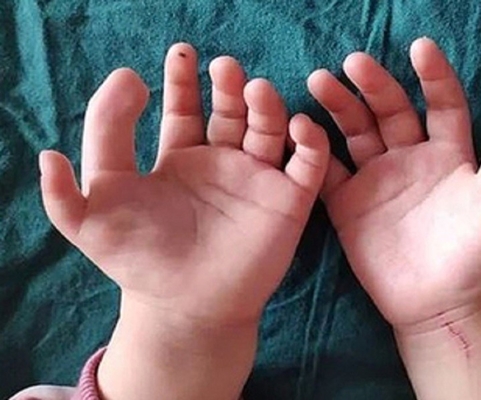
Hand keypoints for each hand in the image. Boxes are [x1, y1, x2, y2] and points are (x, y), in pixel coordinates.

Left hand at [40, 43, 329, 326]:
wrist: (185, 308)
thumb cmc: (140, 262)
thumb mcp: (89, 221)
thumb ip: (64, 188)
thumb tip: (48, 152)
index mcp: (180, 160)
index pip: (185, 109)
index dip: (182, 81)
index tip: (180, 53)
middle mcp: (221, 163)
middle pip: (230, 111)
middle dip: (229, 85)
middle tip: (224, 67)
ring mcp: (257, 180)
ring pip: (269, 129)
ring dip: (268, 105)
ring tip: (257, 89)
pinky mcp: (289, 201)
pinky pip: (307, 163)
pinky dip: (310, 142)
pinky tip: (298, 127)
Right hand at [308, 37, 480, 330]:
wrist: (441, 306)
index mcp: (452, 153)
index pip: (444, 104)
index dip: (435, 77)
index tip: (422, 50)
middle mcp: (413, 158)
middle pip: (392, 110)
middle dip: (376, 84)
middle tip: (355, 62)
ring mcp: (378, 179)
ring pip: (356, 131)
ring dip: (339, 104)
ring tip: (320, 79)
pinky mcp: (349, 205)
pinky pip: (329, 171)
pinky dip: (314, 151)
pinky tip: (302, 128)